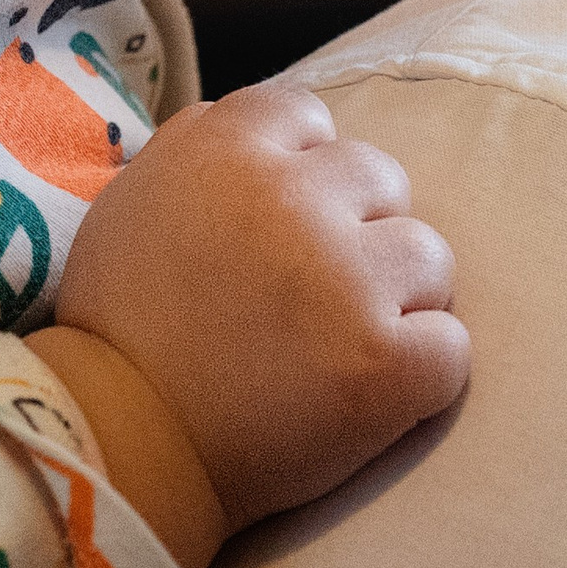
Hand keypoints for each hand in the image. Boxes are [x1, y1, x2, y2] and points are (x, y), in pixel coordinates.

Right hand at [53, 83, 466, 535]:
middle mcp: (290, 197)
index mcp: (222, 149)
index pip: (306, 115)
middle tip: (306, 303)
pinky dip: (418, 377)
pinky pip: (450, 347)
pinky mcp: (385, 361)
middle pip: (380, 179)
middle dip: (356, 235)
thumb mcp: (132, 206)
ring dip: (396, 302)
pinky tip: (361, 398)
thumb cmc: (118, 335)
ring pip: (428, 258)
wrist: (116, 452)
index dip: (302, 172)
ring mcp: (345, 278)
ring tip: (333, 351)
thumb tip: (270, 128)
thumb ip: (200, 151)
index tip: (275, 232)